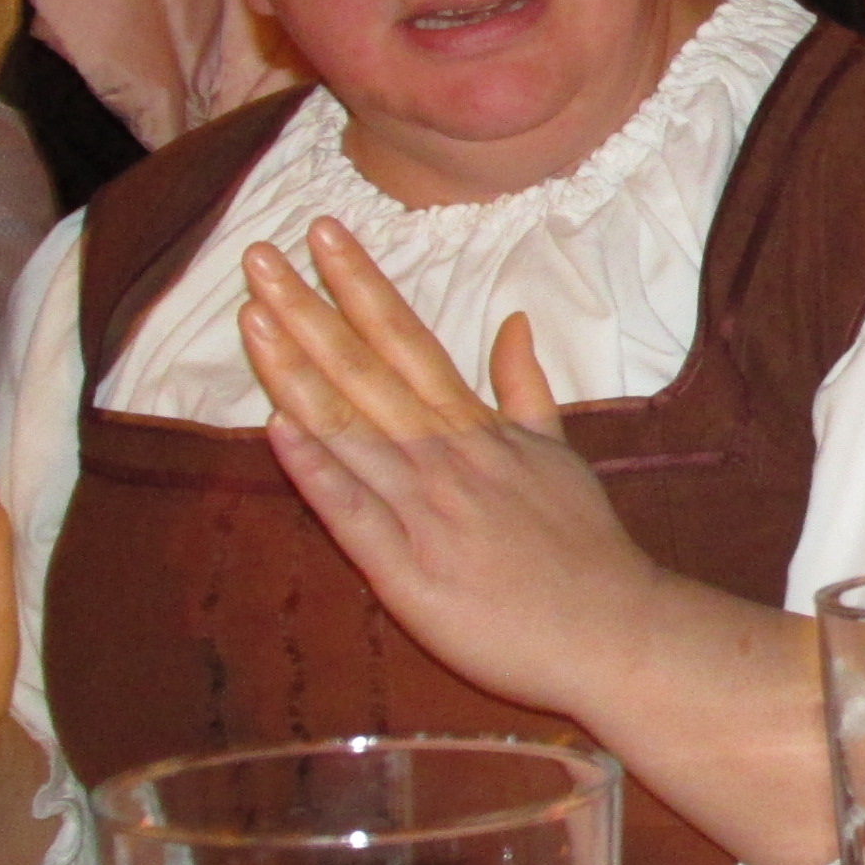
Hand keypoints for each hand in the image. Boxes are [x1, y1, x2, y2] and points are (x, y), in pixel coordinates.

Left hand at [238, 218, 666, 728]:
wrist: (612, 629)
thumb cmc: (586, 547)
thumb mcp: (562, 452)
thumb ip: (527, 388)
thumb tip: (514, 321)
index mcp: (478, 429)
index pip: (409, 341)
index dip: (361, 286)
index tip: (322, 235)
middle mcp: (446, 456)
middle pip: (367, 370)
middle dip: (311, 309)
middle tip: (259, 254)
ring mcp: (424, 509)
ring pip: (351, 429)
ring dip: (298, 371)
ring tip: (253, 315)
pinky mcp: (407, 570)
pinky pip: (353, 512)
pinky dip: (316, 469)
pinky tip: (276, 427)